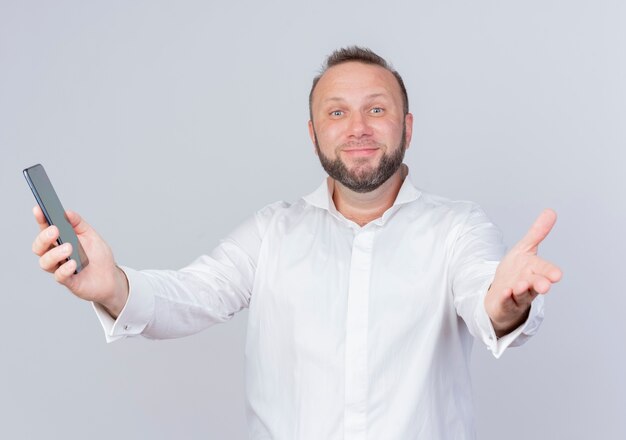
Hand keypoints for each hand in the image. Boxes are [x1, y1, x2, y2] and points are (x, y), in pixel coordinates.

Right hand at [31, 206, 128, 316]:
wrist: (111, 277)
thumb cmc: (98, 256)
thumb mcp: (91, 235)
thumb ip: (79, 224)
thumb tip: (67, 212)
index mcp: (60, 241)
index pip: (45, 229)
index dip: (40, 219)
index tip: (39, 209)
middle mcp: (56, 255)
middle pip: (39, 247)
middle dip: (44, 238)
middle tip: (55, 230)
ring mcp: (60, 268)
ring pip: (45, 262)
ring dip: (55, 253)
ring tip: (69, 248)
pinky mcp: (68, 282)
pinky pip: (60, 276)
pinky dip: (65, 269)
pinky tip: (73, 263)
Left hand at [485, 209, 562, 336]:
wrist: (500, 294)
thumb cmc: (516, 271)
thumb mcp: (524, 249)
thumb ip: (537, 233)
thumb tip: (551, 211)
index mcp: (535, 270)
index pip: (544, 270)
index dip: (549, 272)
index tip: (557, 275)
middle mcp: (528, 284)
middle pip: (536, 284)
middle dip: (540, 284)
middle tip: (545, 286)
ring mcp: (516, 296)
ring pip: (521, 294)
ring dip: (522, 290)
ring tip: (520, 285)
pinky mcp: (504, 304)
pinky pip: (505, 301)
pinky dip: (505, 298)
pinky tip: (504, 292)